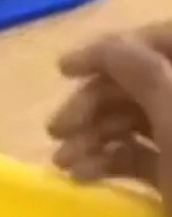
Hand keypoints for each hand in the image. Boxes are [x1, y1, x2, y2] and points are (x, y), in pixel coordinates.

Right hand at [49, 25, 171, 194]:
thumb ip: (143, 70)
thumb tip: (108, 47)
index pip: (162, 40)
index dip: (113, 50)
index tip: (64, 71)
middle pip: (141, 81)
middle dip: (95, 102)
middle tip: (56, 129)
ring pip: (134, 121)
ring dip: (92, 136)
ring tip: (62, 162)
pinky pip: (136, 156)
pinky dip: (106, 162)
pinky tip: (80, 177)